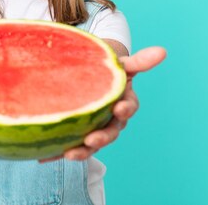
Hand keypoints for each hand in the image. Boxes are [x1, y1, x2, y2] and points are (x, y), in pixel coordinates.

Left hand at [42, 46, 166, 161]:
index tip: (119, 108)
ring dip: (82, 151)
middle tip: (92, 139)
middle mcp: (111, 120)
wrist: (89, 75)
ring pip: (90, 145)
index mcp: (123, 102)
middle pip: (110, 132)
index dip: (125, 109)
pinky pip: (69, 146)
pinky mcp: (76, 136)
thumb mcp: (122, 63)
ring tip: (70, 154)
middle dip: (102, 137)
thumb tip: (163, 51)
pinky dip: (57, 152)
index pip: (128, 107)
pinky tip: (44, 157)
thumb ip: (140, 61)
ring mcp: (94, 129)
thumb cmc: (108, 70)